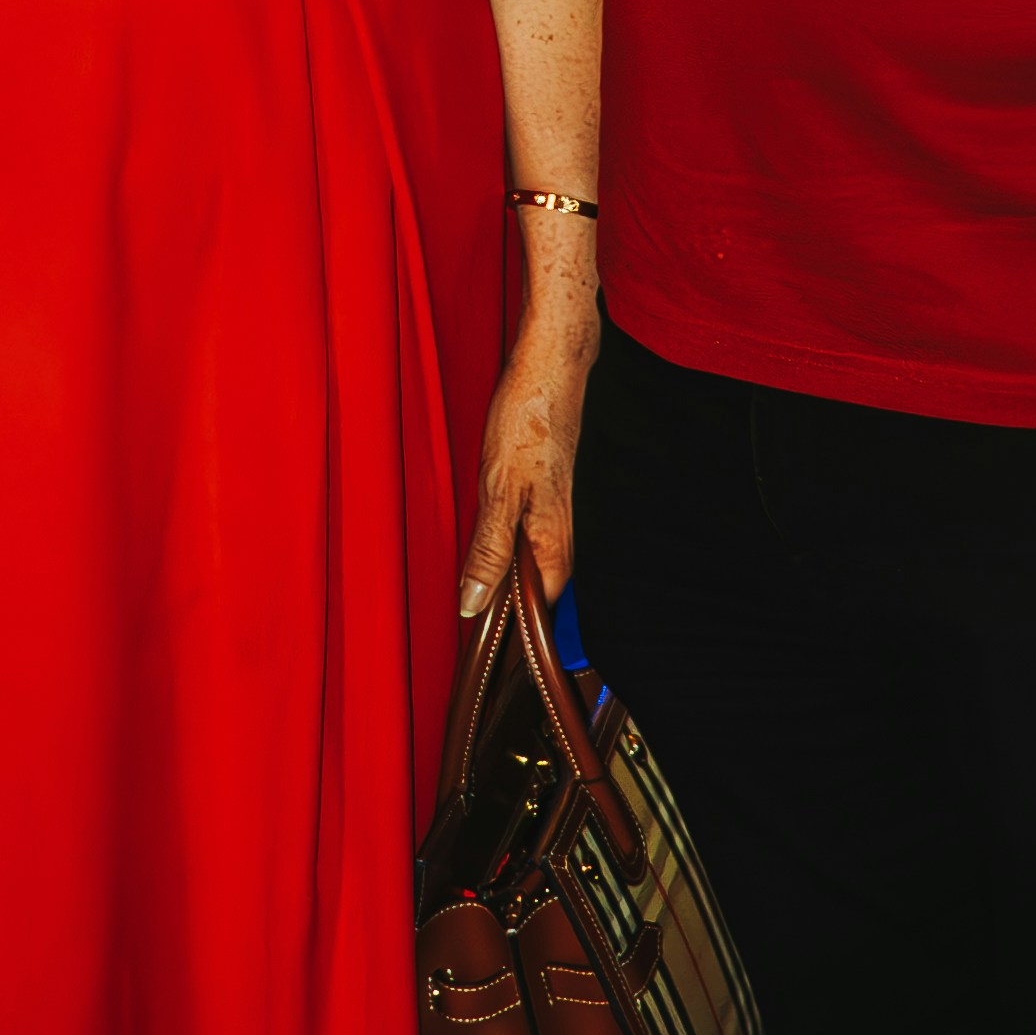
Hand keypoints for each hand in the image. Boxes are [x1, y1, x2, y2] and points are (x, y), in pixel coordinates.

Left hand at [457, 310, 593, 622]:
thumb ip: (489, 550)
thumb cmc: (529, 417)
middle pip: (539, 594)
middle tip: (481, 643)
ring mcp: (554, 513)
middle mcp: (561, 533)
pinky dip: (507, 554)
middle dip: (512, 619)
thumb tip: (474, 603)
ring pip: (532, 567)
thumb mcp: (498, 490)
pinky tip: (489, 552)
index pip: (544, 613)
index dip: (520, 641)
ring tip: (479, 609)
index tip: (495, 669)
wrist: (551, 365)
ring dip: (507, 586)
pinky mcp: (545, 493)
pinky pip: (528, 540)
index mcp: (555, 542)